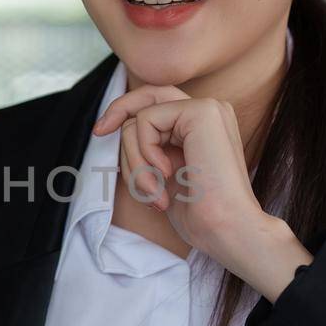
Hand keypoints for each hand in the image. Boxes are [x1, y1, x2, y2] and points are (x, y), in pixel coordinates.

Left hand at [93, 85, 311, 300]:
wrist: (227, 228)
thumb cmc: (198, 212)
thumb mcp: (162, 174)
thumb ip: (147, 148)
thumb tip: (116, 129)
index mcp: (202, 125)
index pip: (155, 103)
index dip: (124, 111)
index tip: (100, 132)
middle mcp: (208, 111)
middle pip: (146, 97)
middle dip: (117, 114)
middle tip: (99, 133)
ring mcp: (208, 108)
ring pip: (140, 118)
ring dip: (135, 162)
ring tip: (154, 193)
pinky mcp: (202, 112)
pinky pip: (146, 120)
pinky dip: (144, 153)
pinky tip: (165, 175)